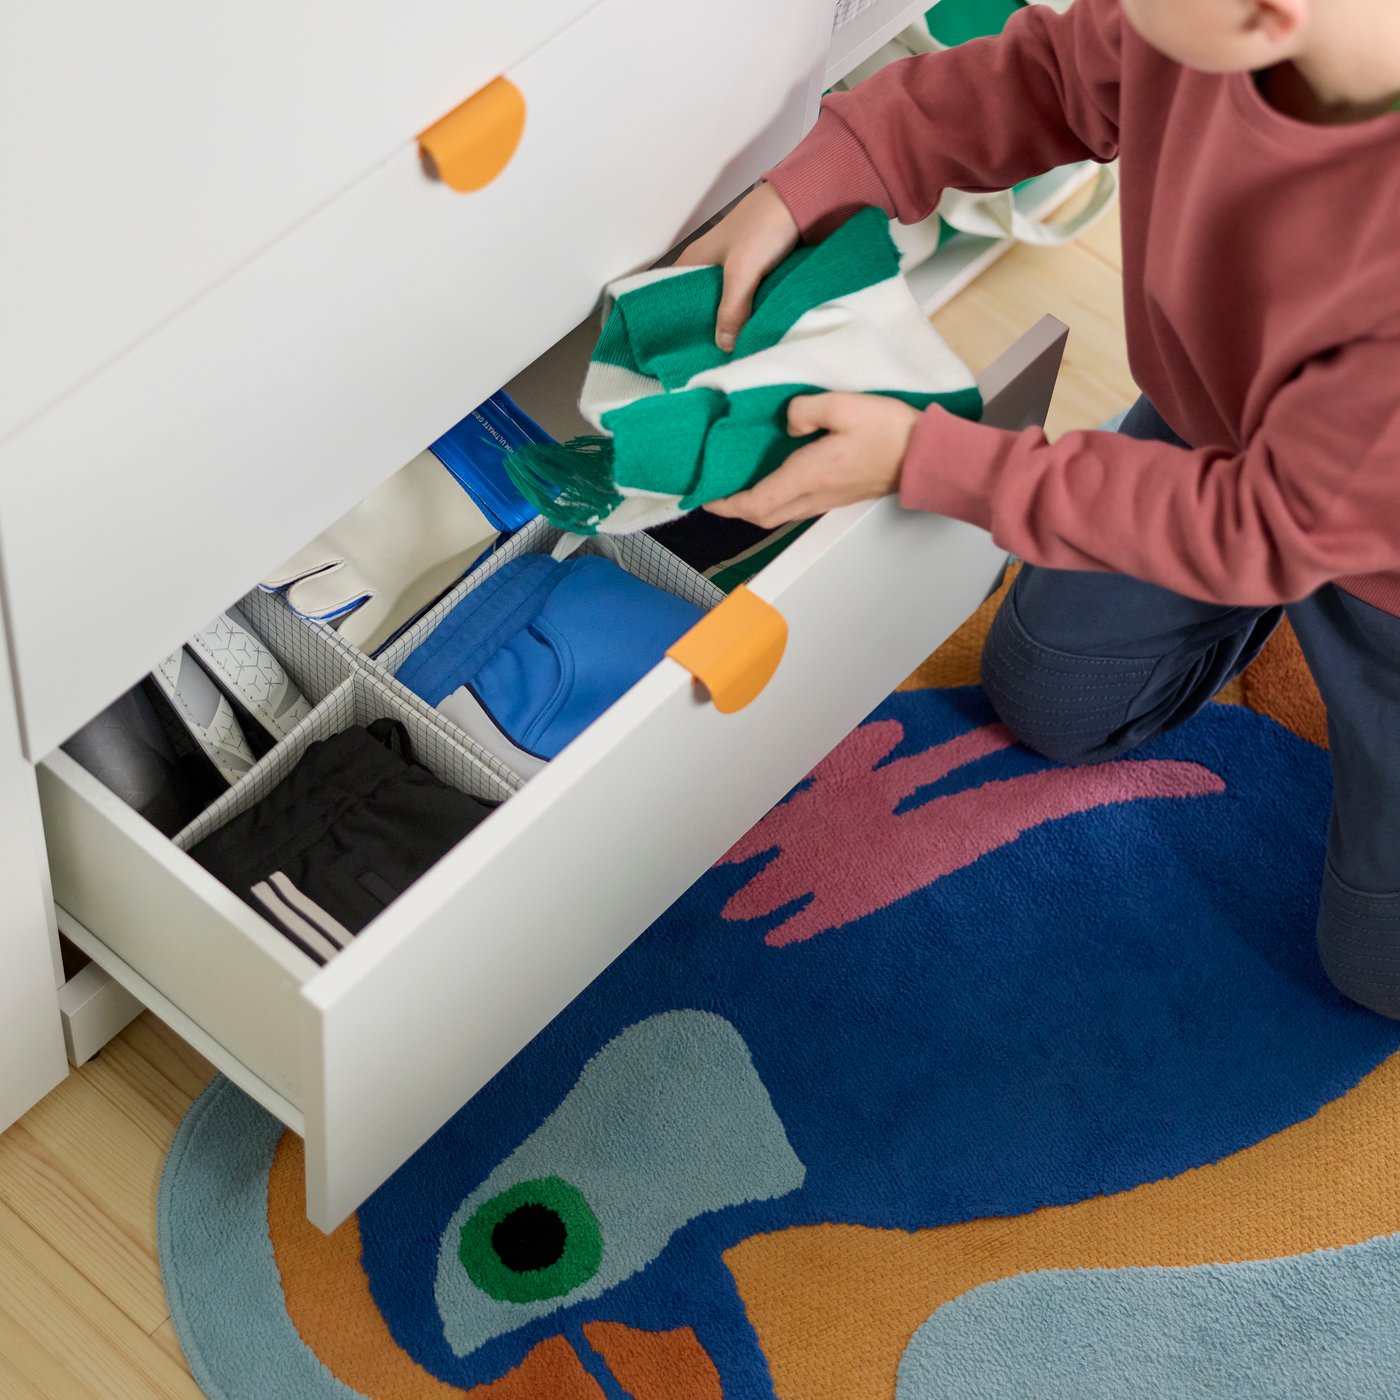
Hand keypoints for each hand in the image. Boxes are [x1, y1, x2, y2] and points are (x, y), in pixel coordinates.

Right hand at [673, 184, 798, 351]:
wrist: (804, 198)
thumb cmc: (764, 225)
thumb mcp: (742, 270)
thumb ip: (731, 308)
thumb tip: (724, 346)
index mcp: (695, 259)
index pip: (672, 294)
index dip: (673, 320)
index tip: (677, 348)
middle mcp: (710, 265)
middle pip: (701, 305)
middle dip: (706, 329)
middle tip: (708, 360)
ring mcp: (735, 269)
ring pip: (726, 304)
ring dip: (731, 324)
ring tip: (730, 355)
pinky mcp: (757, 272)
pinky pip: (748, 300)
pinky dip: (750, 315)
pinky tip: (752, 334)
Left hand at [705, 393, 921, 529]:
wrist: (925, 456)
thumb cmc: (890, 432)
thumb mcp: (844, 405)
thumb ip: (806, 410)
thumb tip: (789, 423)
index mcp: (808, 476)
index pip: (756, 502)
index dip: (726, 504)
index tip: (706, 499)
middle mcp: (814, 495)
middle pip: (763, 516)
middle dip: (735, 510)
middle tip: (717, 495)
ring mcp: (827, 500)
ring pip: (780, 514)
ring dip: (755, 507)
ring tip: (739, 490)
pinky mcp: (838, 496)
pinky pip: (796, 506)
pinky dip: (776, 501)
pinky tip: (775, 482)